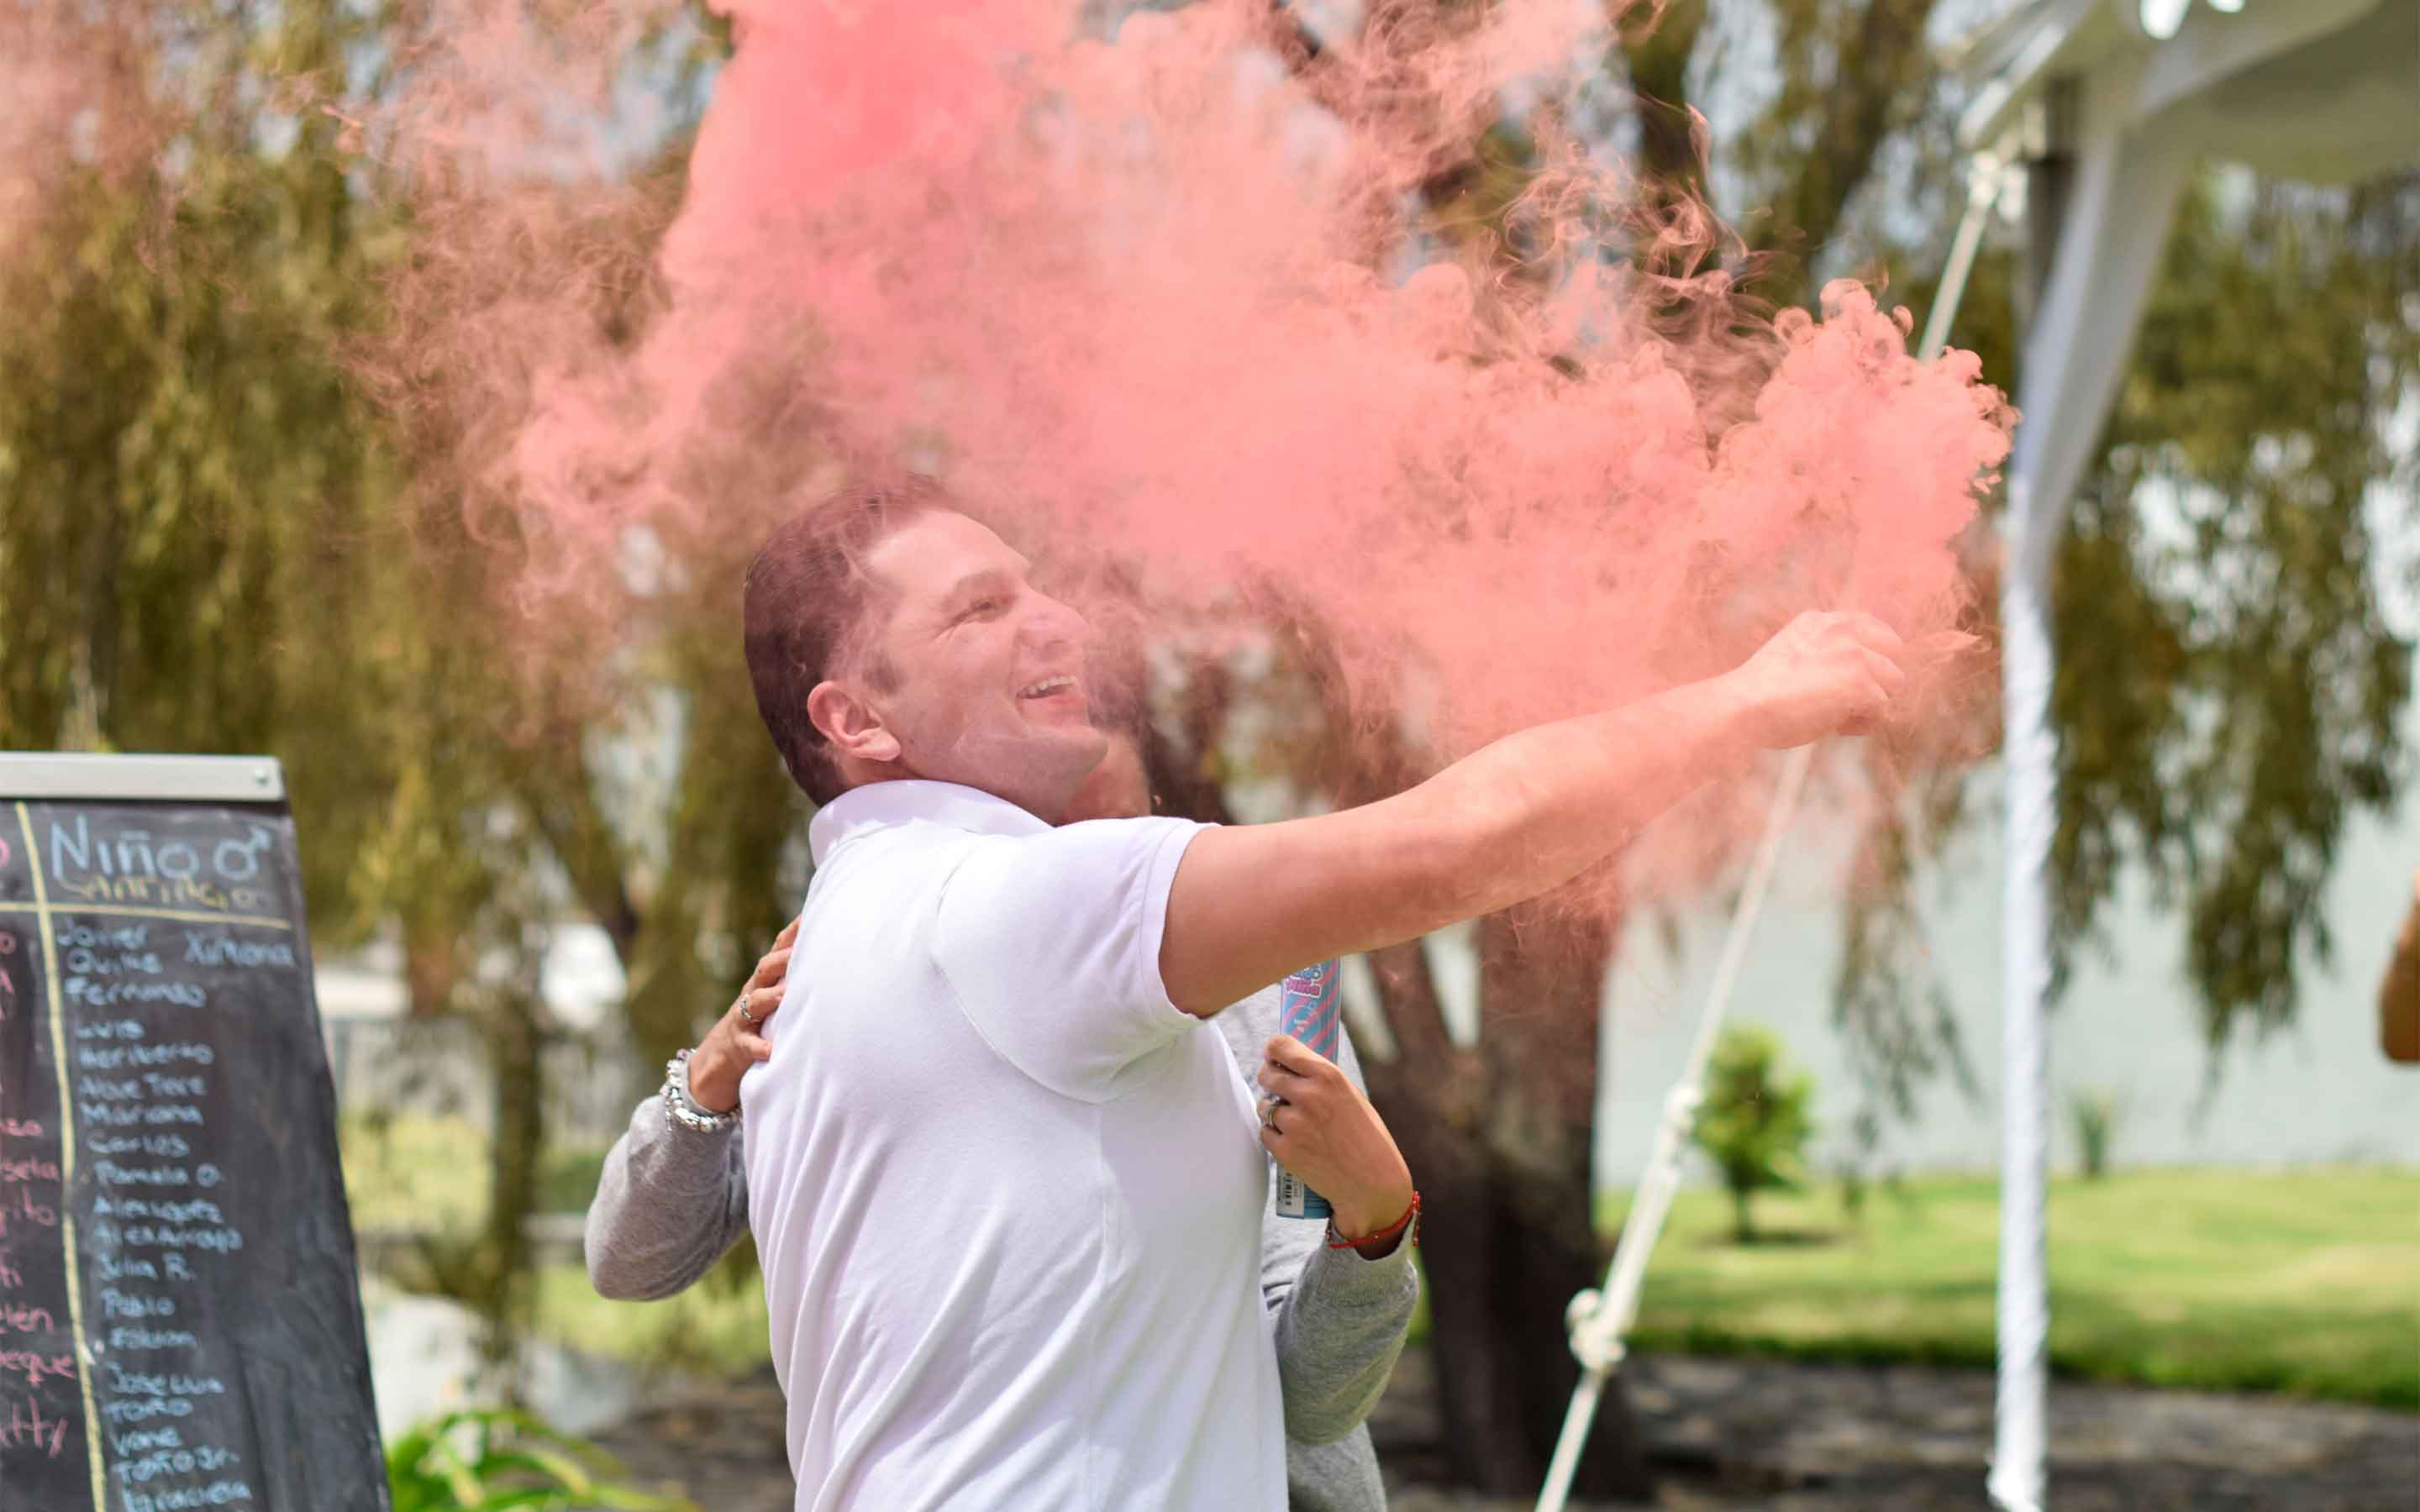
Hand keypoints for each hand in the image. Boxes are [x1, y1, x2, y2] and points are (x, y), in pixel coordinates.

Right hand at [687, 917, 798, 1113]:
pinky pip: (749, 1046)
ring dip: (771, 997)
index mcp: (764, 983)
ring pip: (755, 1003)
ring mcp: (742, 1020)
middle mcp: (752, 995)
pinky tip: (772, 1049)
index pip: (778, 952)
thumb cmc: (755, 1029)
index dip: (793, 933)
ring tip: (787, 995)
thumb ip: (793, 984)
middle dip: (783, 958)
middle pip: (765, 970)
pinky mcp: (737, 1047)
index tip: (812, 916)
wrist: (713, 1066)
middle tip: (803, 950)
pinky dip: (761, 1047)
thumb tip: (829, 964)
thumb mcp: (772, 1004)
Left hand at [1255, 1035, 1414, 1255]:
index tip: (1272, 1055)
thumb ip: (1322, 1080)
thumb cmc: (1366, 1138)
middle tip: (1277, 1086)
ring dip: (1273, 1109)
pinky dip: (1274, 1134)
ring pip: (1264, 1105)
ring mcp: (1294, 1124)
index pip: (1281, 1047)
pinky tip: (1293, 1139)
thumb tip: (1290, 1064)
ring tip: (1294, 1120)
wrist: (1372, 1183)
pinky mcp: (1285, 1150)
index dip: (1273, 1050)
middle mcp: (1308, 1095)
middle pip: (1267, 1074)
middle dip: (1270, 1078)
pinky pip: (1265, 1131)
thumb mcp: (1351, 1096)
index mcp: (1328, 1076)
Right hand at [1724, 611, 1921, 748]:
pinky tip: (1836, 729)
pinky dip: (1862, 724)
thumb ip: (1820, 654)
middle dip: (1879, 675)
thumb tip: (1846, 679)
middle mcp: (1841, 630)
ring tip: (1839, 718)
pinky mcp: (1862, 685)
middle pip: (1893, 649)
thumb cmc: (1756, 695)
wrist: (1743, 705)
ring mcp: (1854, 656)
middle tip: (1852, 699)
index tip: (1866, 672)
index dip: (1874, 650)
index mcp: (1819, 621)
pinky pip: (1882, 710)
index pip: (1869, 623)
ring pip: (1894, 682)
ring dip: (1871, 702)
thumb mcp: (1789, 656)